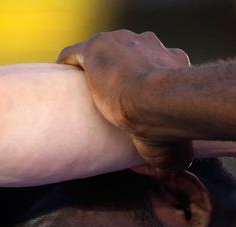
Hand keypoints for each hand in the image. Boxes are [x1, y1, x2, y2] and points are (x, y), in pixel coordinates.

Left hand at [58, 30, 192, 173]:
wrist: (158, 102)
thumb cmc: (170, 125)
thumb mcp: (173, 149)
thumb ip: (166, 161)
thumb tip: (158, 176)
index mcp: (172, 64)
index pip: (156, 68)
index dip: (144, 85)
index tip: (133, 102)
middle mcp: (150, 46)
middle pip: (130, 56)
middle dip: (121, 73)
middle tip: (109, 98)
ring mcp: (123, 43)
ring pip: (104, 52)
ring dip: (96, 68)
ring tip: (83, 90)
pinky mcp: (98, 48)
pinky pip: (76, 53)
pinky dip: (69, 62)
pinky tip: (63, 75)